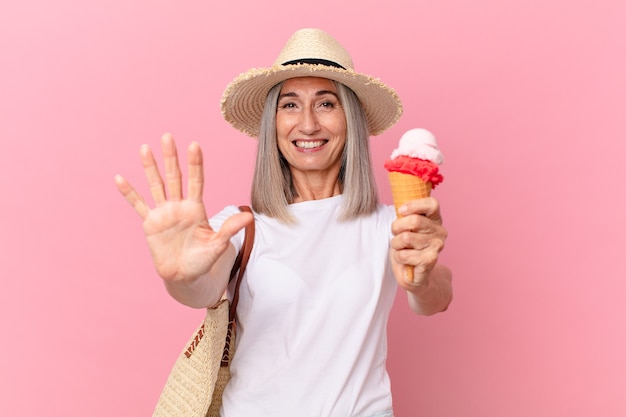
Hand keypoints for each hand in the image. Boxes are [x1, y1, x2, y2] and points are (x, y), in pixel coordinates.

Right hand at [115, 133, 251, 284]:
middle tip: (167, 137)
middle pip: (174, 177)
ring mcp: (164, 213)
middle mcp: (179, 206)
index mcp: (196, 208)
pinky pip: (138, 205)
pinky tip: (120, 178)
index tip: (194, 145)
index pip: (196, 181)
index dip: (195, 164)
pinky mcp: (150, 223)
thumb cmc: (203, 259)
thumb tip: (249, 217)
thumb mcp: (217, 244)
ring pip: (156, 185)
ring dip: (150, 168)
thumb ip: (229, 229)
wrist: (185, 276)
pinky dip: (129, 193)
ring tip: (144, 148)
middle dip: (171, 158)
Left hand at [389, 197, 446, 290]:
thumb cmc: (408, 248)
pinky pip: (404, 254)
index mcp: (435, 219)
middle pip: (414, 220)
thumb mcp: (405, 227)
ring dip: (396, 244)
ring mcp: (437, 246)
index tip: (401, 211)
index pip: (432, 204)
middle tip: (396, 234)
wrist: (414, 275)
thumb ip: (406, 215)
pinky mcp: (430, 260)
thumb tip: (400, 205)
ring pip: (406, 237)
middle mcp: (440, 231)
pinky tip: (405, 259)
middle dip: (396, 227)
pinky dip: (398, 257)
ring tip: (401, 248)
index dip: (414, 205)